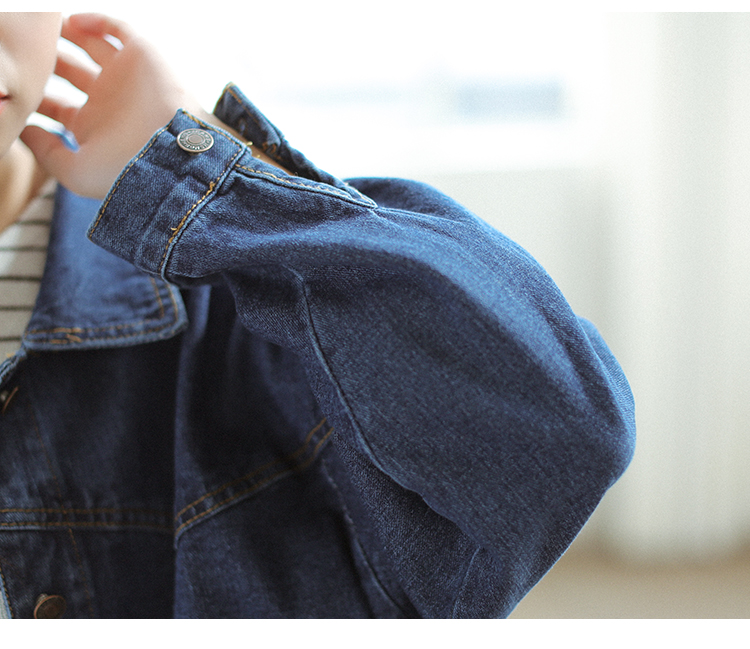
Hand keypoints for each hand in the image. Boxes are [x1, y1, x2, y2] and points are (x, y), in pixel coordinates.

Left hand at [21, 13, 217, 198]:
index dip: (35, 95)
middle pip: (71, 71)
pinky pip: (118, 29)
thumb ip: (46, 153)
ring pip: (92, 45)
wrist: (172, 153)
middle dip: (48, 60)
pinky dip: (95, 20)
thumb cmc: (126, 169)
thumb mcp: (76, 171)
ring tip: (44, 27)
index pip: (57, 105)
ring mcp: (125, 77)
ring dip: (69, 33)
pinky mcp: (142, 56)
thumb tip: (23, 129)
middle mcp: (108, 100)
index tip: (16, 88)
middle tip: (28, 51)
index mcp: (93, 126)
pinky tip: (73, 23)